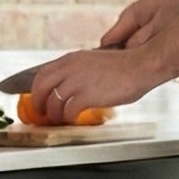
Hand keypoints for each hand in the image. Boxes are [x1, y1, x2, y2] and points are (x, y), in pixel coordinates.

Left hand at [27, 46, 158, 125]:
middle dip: (37, 101)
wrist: (141, 66)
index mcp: (72, 58)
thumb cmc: (126, 66)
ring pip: (53, 100)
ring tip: (59, 119)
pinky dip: (68, 117)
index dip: (37, 87)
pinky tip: (73, 119)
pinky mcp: (87, 95)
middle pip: (41, 85)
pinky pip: (68, 110)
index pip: (43, 72)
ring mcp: (78, 81)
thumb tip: (76, 85)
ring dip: (53, 113)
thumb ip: (82, 71)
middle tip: (41, 111)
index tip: (39, 97)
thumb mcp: (96, 62)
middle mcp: (71, 67)